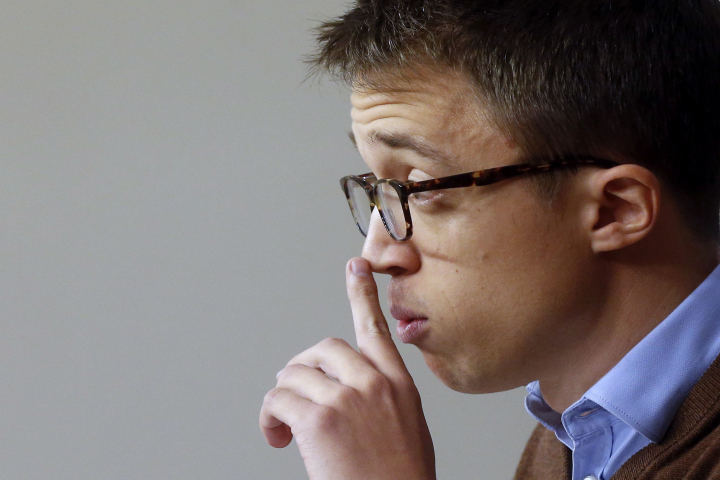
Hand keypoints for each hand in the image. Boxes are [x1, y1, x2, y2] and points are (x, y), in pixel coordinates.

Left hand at [259, 257, 435, 479]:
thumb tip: (353, 396)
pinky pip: (278, 400)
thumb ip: (384, 399)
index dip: (363, 294)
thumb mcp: (408, 429)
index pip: (377, 328)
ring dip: (283, 397)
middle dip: (303, 368)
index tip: (356, 265)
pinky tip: (278, 437)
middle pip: (325, 348)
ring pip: (295, 374)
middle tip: (294, 392)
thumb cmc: (400, 478)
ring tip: (284, 425)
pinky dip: (269, 418)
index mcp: (398, 385)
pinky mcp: (319, 420)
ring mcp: (346, 399)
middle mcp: (374, 384)